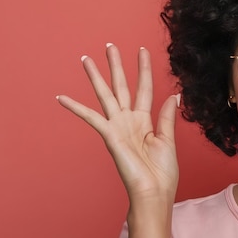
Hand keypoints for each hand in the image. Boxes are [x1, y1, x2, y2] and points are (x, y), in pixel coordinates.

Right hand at [57, 44, 178, 201]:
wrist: (153, 192)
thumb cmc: (162, 171)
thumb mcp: (168, 140)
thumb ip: (167, 116)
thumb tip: (175, 95)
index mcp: (145, 120)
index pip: (145, 88)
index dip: (144, 69)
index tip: (142, 50)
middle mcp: (129, 120)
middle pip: (122, 86)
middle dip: (116, 65)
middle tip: (110, 45)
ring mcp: (118, 126)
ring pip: (105, 95)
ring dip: (96, 76)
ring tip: (86, 58)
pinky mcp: (109, 135)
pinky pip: (91, 117)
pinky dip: (76, 107)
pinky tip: (62, 97)